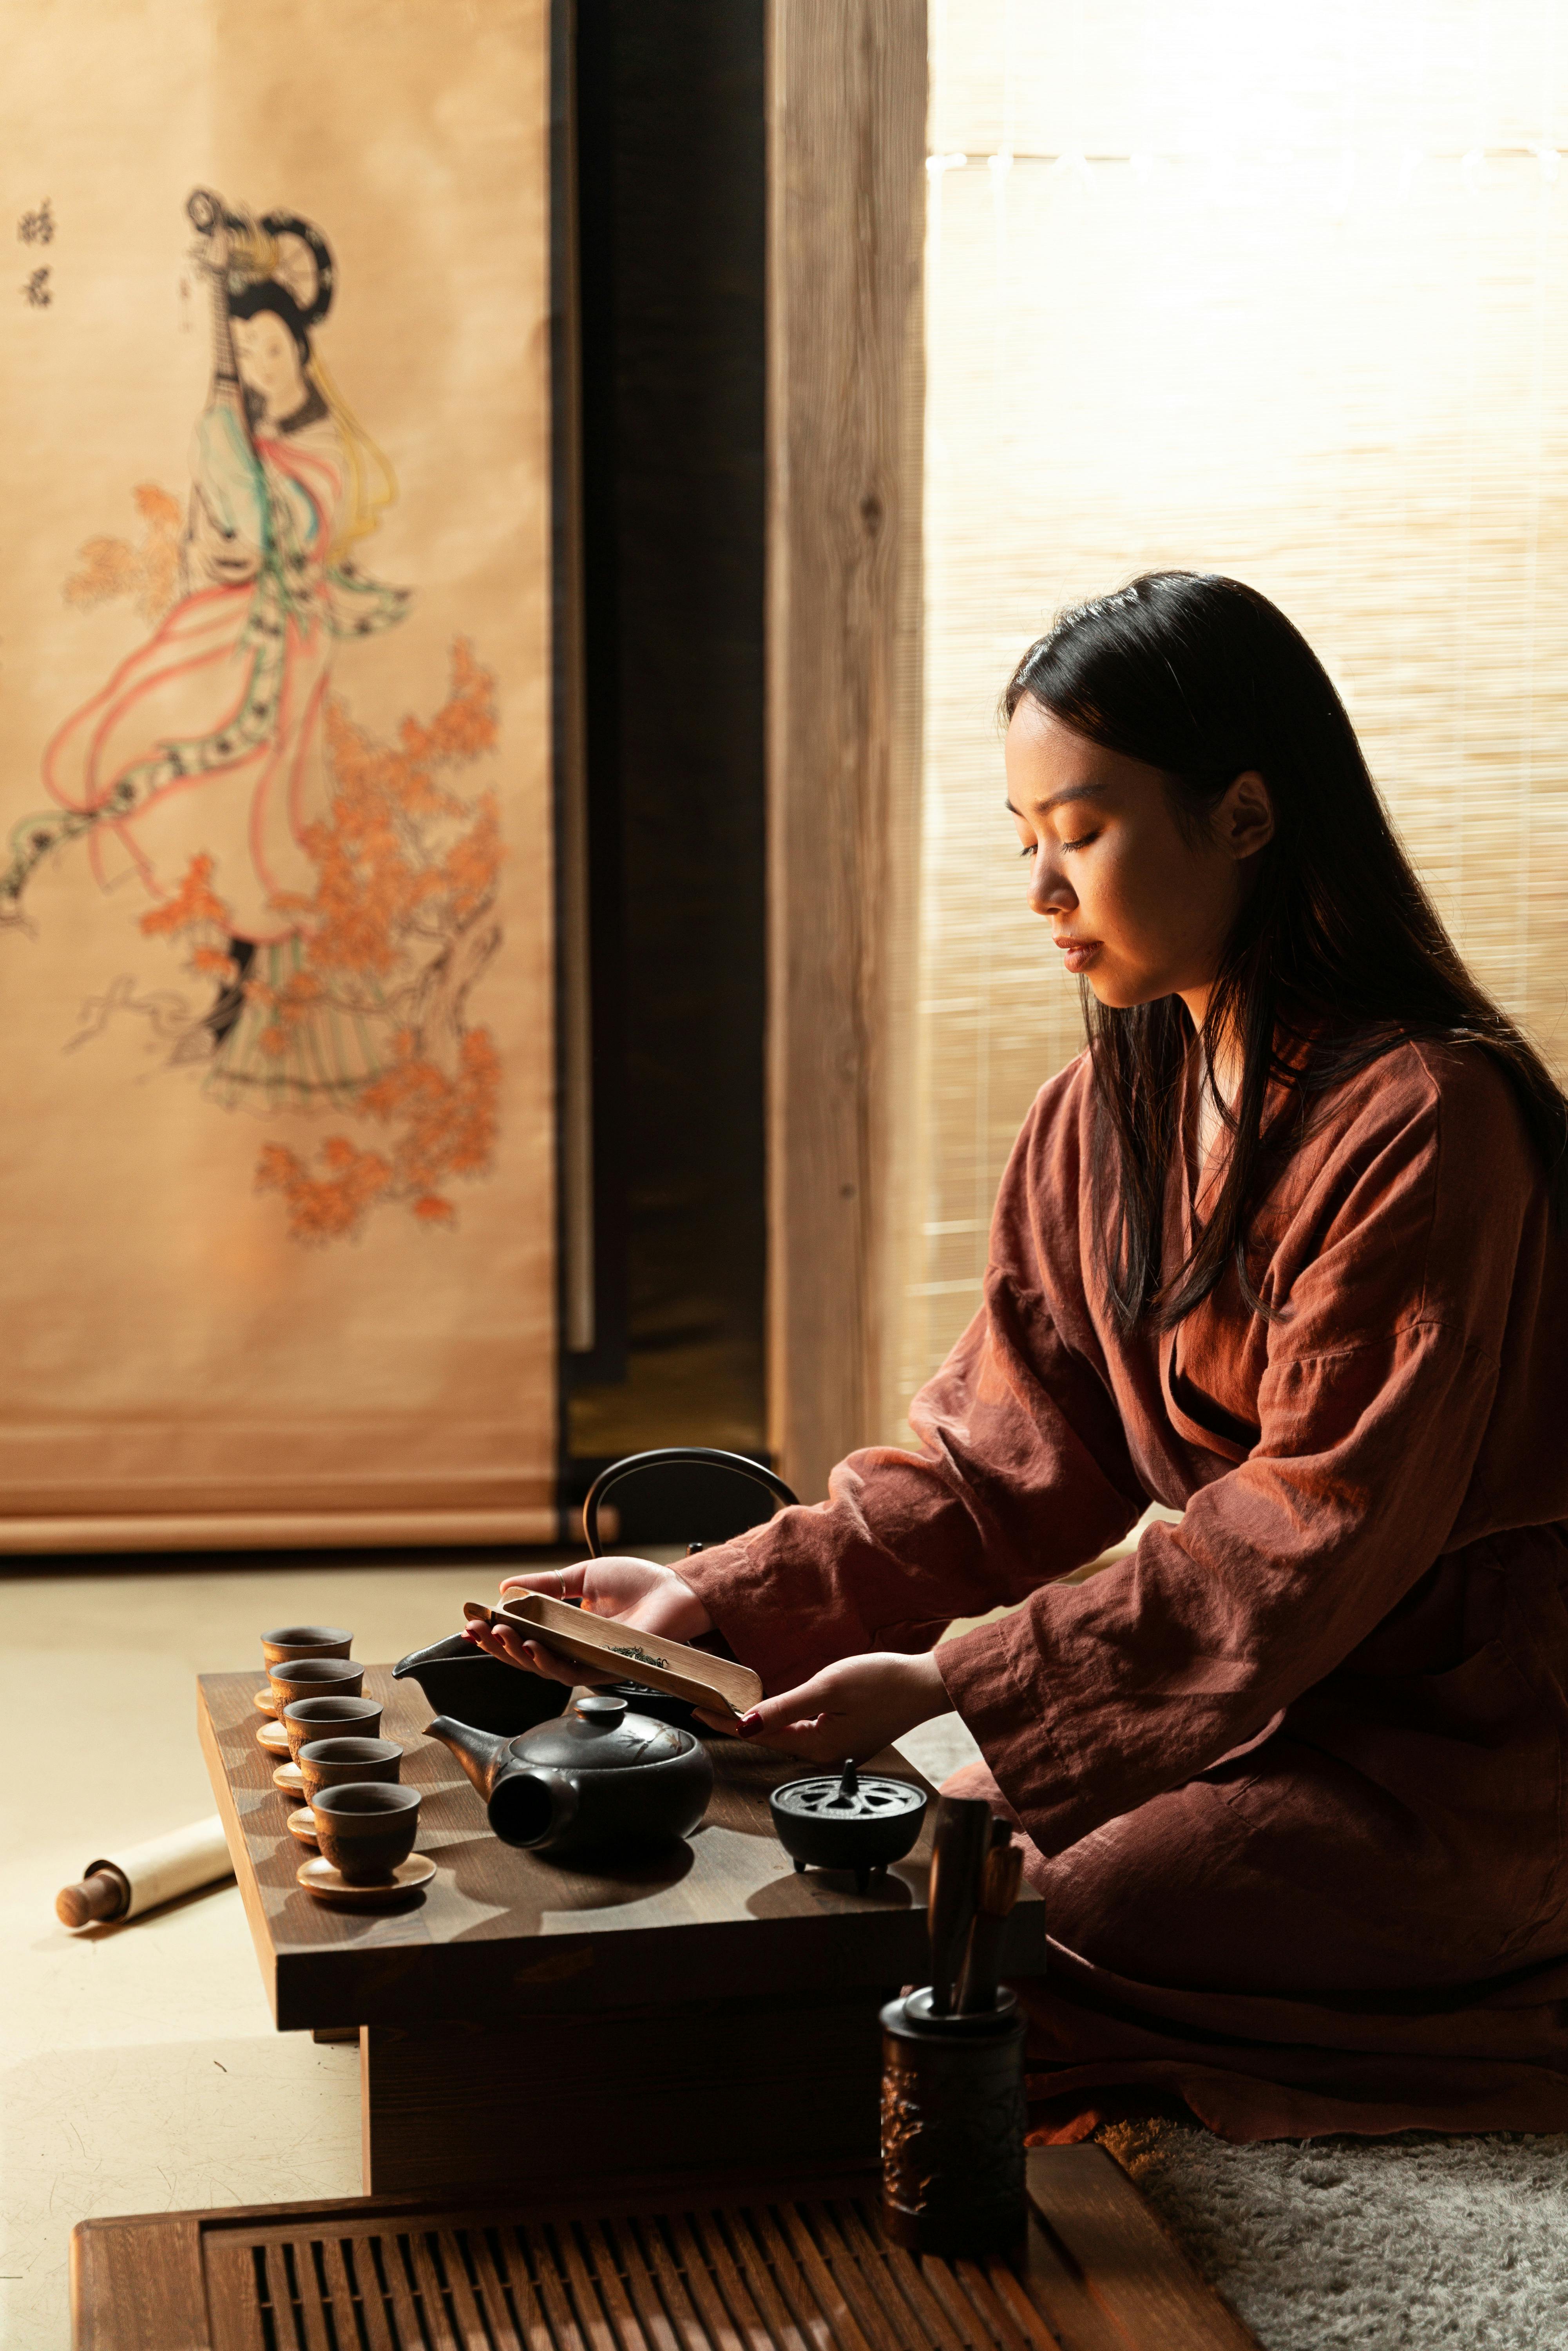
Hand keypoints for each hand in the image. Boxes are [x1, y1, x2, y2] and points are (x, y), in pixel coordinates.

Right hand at [463, 1556, 711, 1688]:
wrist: (675, 1590)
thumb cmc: (639, 1583)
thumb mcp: (582, 1576)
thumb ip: (545, 1584)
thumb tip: (506, 1587)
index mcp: (567, 1628)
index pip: (523, 1635)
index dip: (496, 1632)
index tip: (473, 1621)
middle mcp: (574, 1648)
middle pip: (526, 1657)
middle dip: (498, 1646)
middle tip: (479, 1631)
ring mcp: (589, 1661)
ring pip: (543, 1669)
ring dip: (517, 1654)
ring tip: (502, 1635)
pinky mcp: (605, 1668)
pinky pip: (571, 1673)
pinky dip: (548, 1662)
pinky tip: (532, 1648)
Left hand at [723, 1650, 950, 1761]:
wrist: (925, 1685)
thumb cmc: (883, 1682)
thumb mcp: (826, 1689)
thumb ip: (784, 1708)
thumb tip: (748, 1724)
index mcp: (819, 1746)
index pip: (761, 1735)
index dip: (728, 1722)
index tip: (700, 1711)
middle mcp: (826, 1754)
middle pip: (773, 1738)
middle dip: (740, 1723)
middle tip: (709, 1707)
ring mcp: (839, 1746)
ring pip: (790, 1735)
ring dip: (763, 1721)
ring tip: (733, 1707)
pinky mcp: (848, 1735)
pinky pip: (808, 1730)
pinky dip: (786, 1719)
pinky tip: (776, 1709)